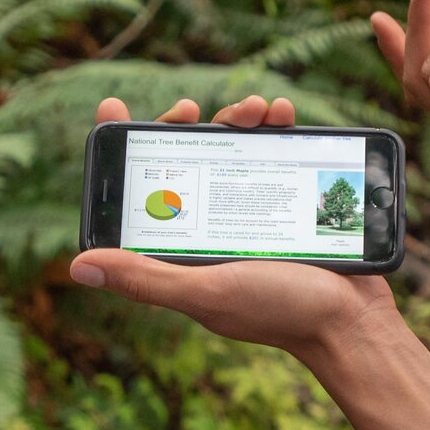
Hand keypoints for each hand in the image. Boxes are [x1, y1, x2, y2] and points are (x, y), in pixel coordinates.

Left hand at [70, 93, 397, 365]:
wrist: (352, 320)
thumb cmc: (278, 312)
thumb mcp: (206, 292)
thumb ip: (147, 279)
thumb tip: (77, 266)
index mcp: (183, 247)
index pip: (143, 191)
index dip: (126, 151)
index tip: (115, 108)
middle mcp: (214, 225)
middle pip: (188, 159)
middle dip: (186, 126)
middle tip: (191, 109)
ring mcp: (254, 210)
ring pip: (233, 149)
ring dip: (238, 118)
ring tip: (257, 108)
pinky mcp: (291, 199)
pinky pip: (277, 152)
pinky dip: (276, 127)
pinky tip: (282, 113)